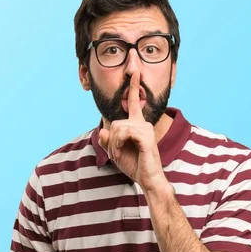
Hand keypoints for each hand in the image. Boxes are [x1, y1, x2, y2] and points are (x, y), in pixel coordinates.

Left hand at [98, 72, 167, 192]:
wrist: (147, 179)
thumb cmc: (134, 165)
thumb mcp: (115, 152)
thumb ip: (108, 140)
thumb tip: (103, 129)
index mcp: (137, 124)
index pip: (135, 102)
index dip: (134, 87)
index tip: (135, 72)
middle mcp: (143, 124)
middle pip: (116, 122)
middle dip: (111, 139)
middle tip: (114, 152)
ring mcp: (146, 129)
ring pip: (118, 128)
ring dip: (113, 143)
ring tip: (117, 154)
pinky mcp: (146, 137)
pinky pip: (124, 133)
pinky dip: (117, 144)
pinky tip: (120, 153)